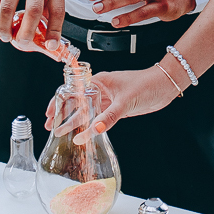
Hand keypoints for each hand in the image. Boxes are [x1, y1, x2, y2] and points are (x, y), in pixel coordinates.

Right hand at [0, 0, 64, 50]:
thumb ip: (49, 4)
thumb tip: (47, 36)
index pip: (58, 9)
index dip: (55, 30)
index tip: (50, 45)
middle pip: (33, 10)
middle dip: (27, 33)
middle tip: (23, 43)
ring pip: (7, 9)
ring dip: (5, 28)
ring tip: (6, 36)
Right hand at [44, 63, 183, 144]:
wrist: (165, 86)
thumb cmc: (147, 84)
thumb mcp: (125, 101)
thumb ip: (109, 117)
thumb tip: (94, 130)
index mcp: (99, 81)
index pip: (72, 90)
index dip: (58, 101)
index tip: (49, 112)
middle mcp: (101, 89)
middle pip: (76, 102)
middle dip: (63, 114)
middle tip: (51, 127)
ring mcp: (108, 99)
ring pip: (86, 112)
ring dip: (74, 121)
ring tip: (61, 132)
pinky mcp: (116, 109)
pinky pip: (98, 118)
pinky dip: (89, 126)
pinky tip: (82, 133)